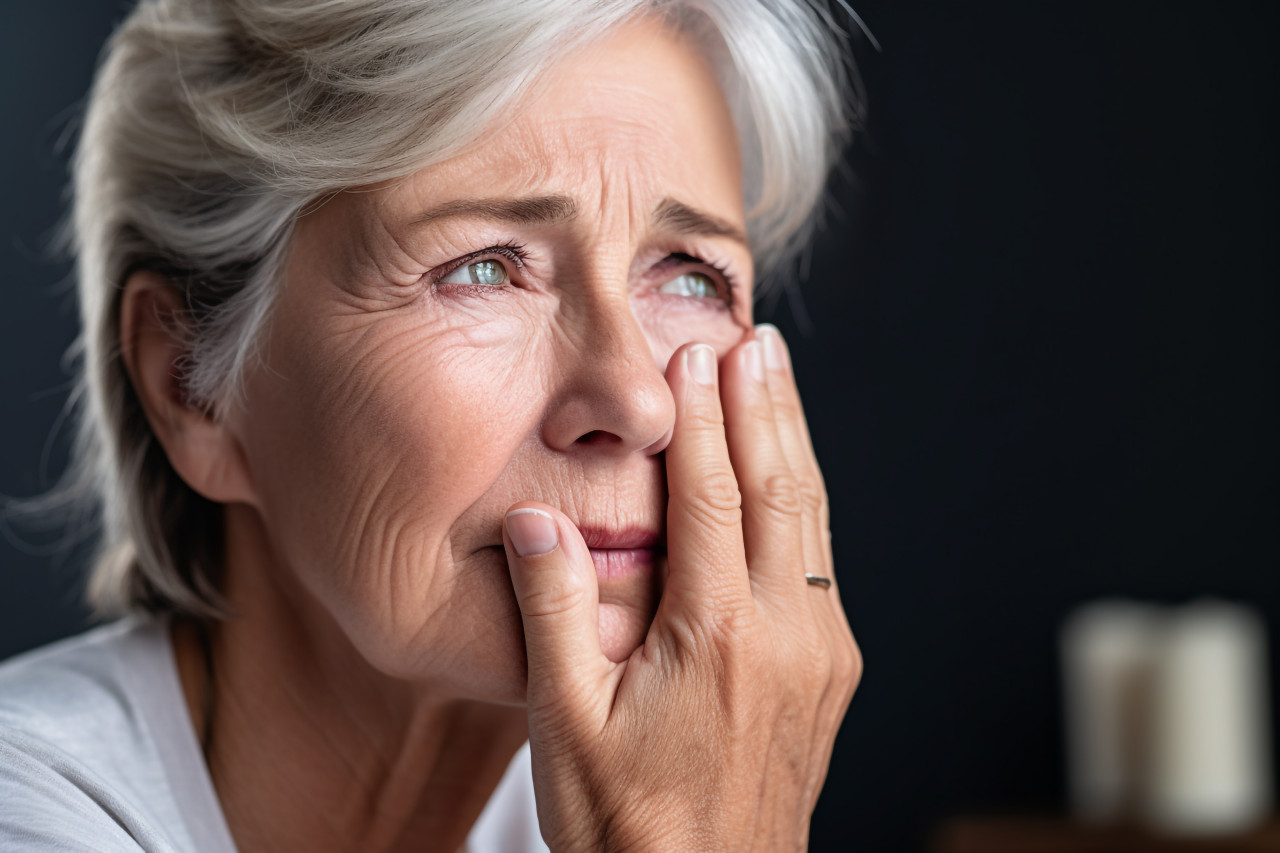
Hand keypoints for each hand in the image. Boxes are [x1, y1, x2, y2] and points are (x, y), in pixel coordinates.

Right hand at [503, 325, 860, 851]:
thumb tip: (533, 518)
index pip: (708, 493)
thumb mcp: (566, 722)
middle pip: (777, 487)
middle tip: (756, 338)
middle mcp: (785, 633)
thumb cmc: (629, 828)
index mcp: (717, 633)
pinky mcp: (831, 675)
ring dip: (793, 441)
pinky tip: (791, 477)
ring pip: (810, 519)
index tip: (690, 355)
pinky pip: (819, 560)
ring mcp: (820, 654)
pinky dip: (802, 501)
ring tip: (780, 379)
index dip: (698, 417)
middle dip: (764, 404)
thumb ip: (552, 609)